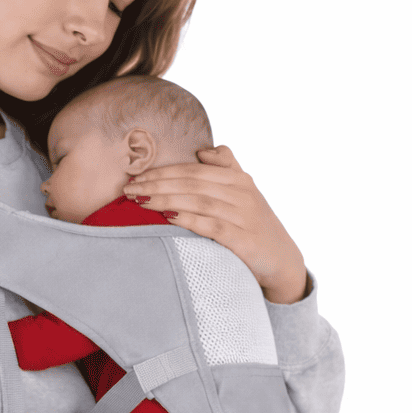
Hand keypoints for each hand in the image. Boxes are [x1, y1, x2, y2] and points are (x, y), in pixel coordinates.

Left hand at [125, 146, 308, 303]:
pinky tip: (167, 218)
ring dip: (165, 200)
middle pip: (191, 183)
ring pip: (198, 201)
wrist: (282, 260)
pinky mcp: (245, 240)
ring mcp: (244, 216)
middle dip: (156, 185)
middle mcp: (242, 194)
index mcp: (238, 179)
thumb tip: (203, 152)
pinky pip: (212, 226)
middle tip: (128, 190)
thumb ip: (226, 167)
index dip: (162, 172)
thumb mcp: (244, 193)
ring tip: (140, 201)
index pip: (193, 170)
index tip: (135, 177)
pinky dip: (189, 220)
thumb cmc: (254, 226)